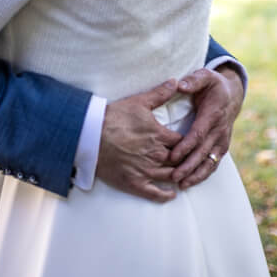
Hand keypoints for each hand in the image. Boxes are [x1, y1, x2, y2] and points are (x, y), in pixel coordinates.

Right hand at [95, 78, 182, 201]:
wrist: (87, 135)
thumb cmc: (112, 118)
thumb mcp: (137, 102)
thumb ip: (159, 94)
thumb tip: (176, 81)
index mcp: (159, 136)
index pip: (183, 142)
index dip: (187, 142)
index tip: (189, 142)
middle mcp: (156, 155)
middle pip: (179, 160)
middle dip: (185, 160)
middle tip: (189, 160)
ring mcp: (146, 171)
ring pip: (171, 176)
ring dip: (179, 176)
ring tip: (183, 175)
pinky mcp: (134, 183)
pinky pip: (155, 194)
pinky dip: (166, 195)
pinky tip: (172, 193)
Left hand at [168, 65, 244, 188]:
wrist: (231, 94)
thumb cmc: (213, 85)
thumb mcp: (205, 76)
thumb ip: (193, 80)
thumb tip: (180, 85)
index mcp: (213, 115)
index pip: (198, 134)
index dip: (186, 146)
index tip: (172, 156)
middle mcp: (220, 131)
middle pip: (203, 152)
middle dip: (189, 166)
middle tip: (174, 177)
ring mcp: (222, 141)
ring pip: (210, 161)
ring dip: (196, 174)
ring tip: (182, 184)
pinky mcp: (221, 147)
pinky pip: (213, 163)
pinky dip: (204, 174)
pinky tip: (191, 182)